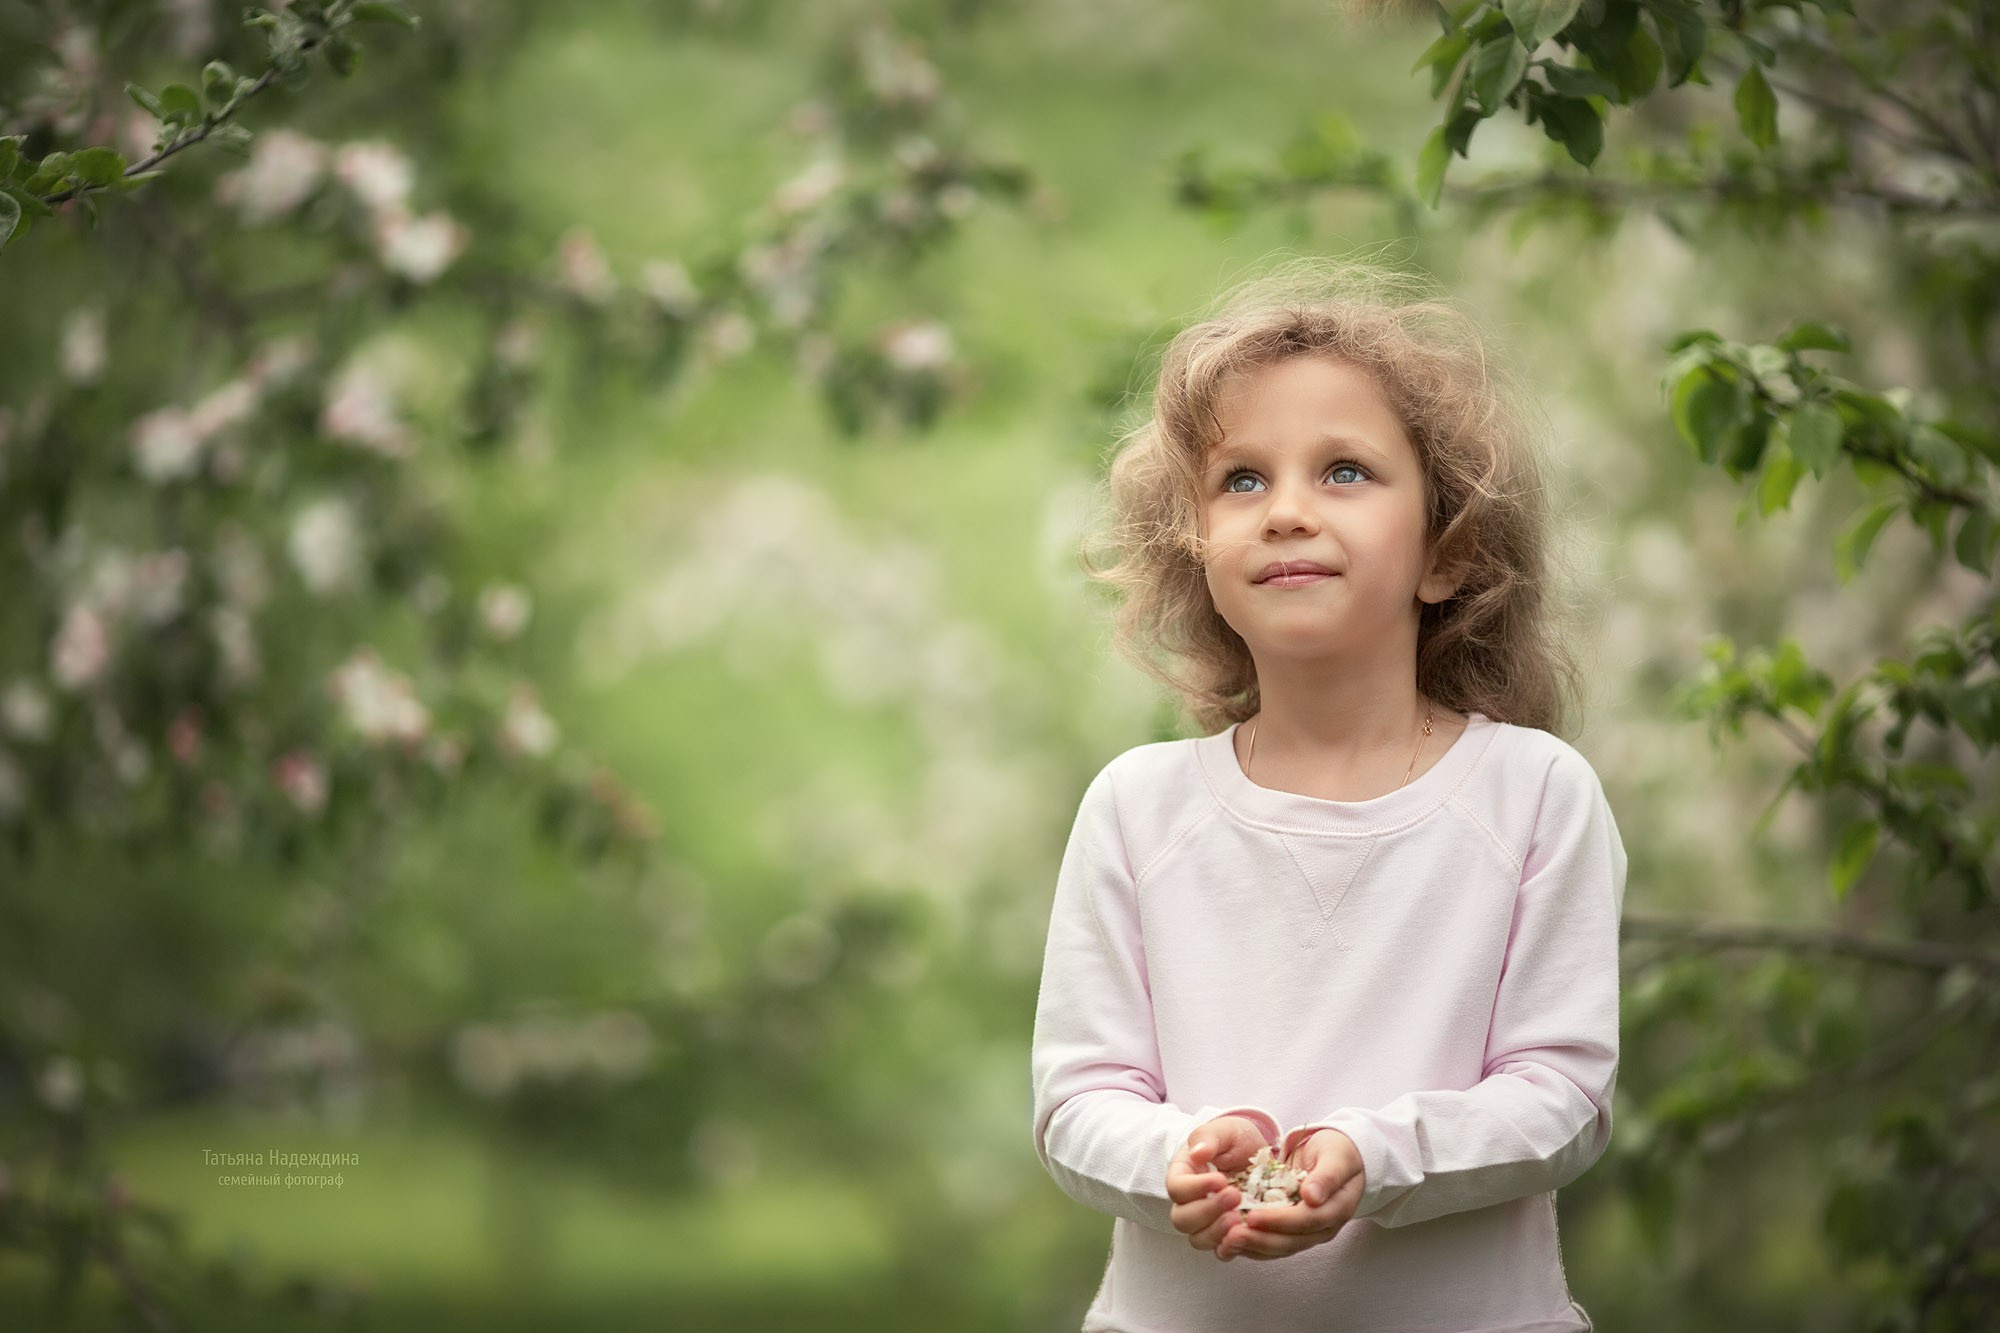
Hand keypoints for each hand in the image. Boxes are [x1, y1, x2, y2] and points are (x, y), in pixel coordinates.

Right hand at [1165, 1116, 1270, 1260]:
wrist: (1257, 1155)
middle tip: (1235, 1195)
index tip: (1221, 1178)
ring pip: (1198, 1239)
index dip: (1195, 1188)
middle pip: (1182, 1219)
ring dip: (1217, 1232)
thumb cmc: (1235, 1140)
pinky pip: (1220, 1251)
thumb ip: (1208, 1137)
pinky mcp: (1226, 1234)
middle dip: (1207, 1211)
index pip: (1176, 1188)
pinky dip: (1230, 1248)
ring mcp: (1207, 1221)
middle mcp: (1190, 1202)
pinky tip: (1245, 1235)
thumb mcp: (1224, 1130)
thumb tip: (1198, 1152)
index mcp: (1183, 1174)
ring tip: (1240, 1218)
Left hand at [1216, 1128, 1363, 1260]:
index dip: (1280, 1221)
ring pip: (1281, 1248)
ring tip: (1226, 1242)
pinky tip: (1230, 1243)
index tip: (1253, 1216)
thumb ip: (1327, 1176)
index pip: (1307, 1221)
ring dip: (1253, 1247)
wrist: (1340, 1157)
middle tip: (1231, 1235)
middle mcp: (1323, 1226)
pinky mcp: (1294, 1230)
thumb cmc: (1338, 1152)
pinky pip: (1273, 1245)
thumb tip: (1312, 1197)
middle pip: (1292, 1241)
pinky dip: (1253, 1247)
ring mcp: (1309, 1232)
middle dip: (1261, 1240)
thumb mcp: (1337, 1156)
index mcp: (1337, 1208)